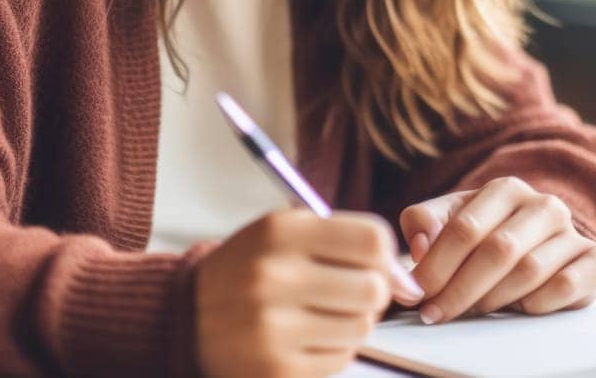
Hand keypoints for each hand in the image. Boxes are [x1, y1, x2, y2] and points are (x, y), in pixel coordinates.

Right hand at [195, 208, 424, 377]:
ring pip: (362, 326)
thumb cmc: (250, 267)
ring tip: (324, 312)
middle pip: (373, 287)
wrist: (187, 315)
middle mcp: (274, 277)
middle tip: (351, 291)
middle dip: (373, 291)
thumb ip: (345, 242)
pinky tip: (306, 336)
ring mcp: (273, 328)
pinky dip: (334, 348)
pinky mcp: (277, 369)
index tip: (377, 264)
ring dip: (354, 320)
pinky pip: (341, 358)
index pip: (371, 239)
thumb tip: (408, 283)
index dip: (385, 254)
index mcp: (279, 232)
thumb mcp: (284, 234)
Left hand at [400, 176, 595, 323]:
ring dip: (494, 298)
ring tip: (474, 310)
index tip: (418, 295)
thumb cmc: (489, 234)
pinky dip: (535, 303)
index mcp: (506, 189)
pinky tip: (518, 307)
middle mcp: (543, 205)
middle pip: (498, 251)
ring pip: (529, 271)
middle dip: (461, 289)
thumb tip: (420, 245)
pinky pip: (563, 287)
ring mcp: (572, 231)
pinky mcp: (595, 261)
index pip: (465, 228)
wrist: (544, 247)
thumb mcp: (451, 220)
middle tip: (437, 313)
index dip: (437, 266)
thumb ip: (424, 222)